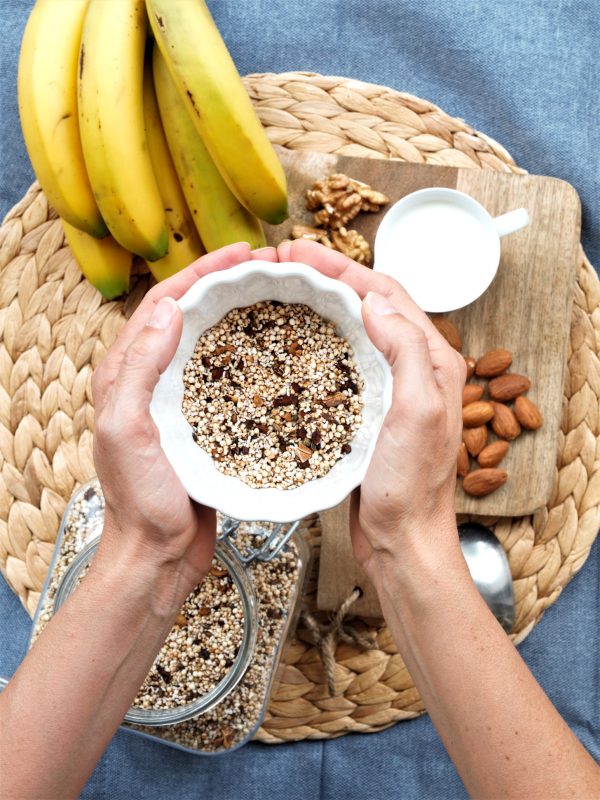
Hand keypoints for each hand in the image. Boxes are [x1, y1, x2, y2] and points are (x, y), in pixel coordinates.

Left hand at [91, 243, 277, 612]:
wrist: (158, 553)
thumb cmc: (141, 501)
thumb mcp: (129, 431)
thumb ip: (140, 370)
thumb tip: (166, 310)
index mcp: (124, 374)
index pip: (161, 305)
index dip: (200, 273)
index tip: (241, 255)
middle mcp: (149, 381)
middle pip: (187, 315)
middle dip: (223, 284)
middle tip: (266, 268)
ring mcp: (177, 400)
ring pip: (208, 341)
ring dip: (236, 313)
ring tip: (274, 296)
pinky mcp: (202, 422)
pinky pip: (224, 375)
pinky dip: (246, 354)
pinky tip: (274, 352)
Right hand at [277, 239, 465, 580]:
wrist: (403, 539)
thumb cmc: (412, 486)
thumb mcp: (418, 413)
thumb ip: (404, 350)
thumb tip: (371, 300)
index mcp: (432, 359)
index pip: (387, 293)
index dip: (342, 267)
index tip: (298, 253)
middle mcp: (414, 367)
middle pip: (369, 304)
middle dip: (327, 276)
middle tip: (281, 263)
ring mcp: (390, 388)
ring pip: (354, 329)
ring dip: (321, 304)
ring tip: (282, 290)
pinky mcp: (368, 410)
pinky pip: (343, 361)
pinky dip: (318, 341)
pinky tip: (293, 342)